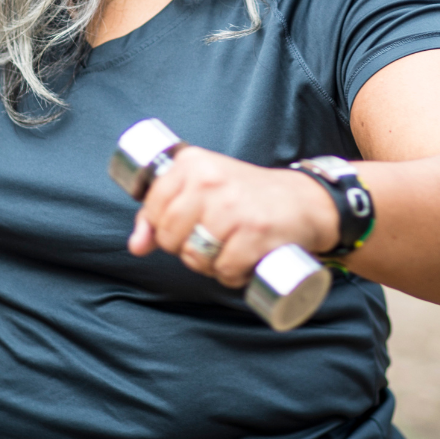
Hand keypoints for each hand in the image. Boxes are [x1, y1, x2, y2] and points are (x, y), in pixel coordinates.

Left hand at [127, 146, 338, 286]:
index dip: (162, 226)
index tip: (185, 225)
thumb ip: (163, 211)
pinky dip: (232, 276)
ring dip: (210, 266)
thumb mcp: (202, 188)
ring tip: (227, 250)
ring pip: (195, 257)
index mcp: (192, 163)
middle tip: (210, 240)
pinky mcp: (254, 232)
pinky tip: (244, 261)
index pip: (152, 207)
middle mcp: (209, 180)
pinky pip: (224, 271)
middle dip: (185, 249)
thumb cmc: (247, 195)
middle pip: (170, 237)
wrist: (303, 200)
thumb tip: (136, 246)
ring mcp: (231, 206)